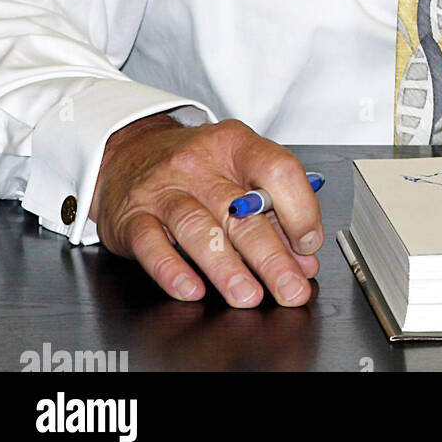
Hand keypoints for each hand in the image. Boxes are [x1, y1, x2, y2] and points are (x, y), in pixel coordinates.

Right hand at [89, 114, 323, 307]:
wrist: (131, 151)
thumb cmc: (195, 165)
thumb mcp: (237, 170)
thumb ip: (274, 212)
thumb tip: (304, 258)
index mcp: (236, 146)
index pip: (277, 170)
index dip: (300, 209)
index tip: (309, 243)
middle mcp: (199, 164)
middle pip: (241, 212)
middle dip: (271, 257)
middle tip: (290, 289)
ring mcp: (163, 189)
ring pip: (199, 229)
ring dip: (227, 269)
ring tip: (248, 295)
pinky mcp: (132, 217)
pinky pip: (152, 245)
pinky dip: (172, 270)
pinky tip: (192, 289)